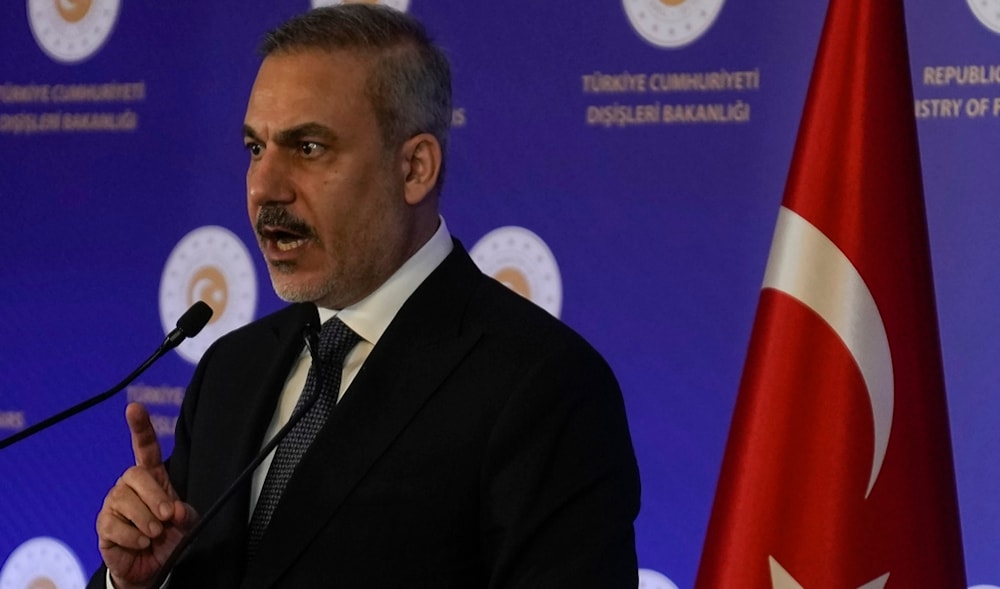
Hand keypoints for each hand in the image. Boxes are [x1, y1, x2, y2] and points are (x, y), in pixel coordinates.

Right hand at [96, 403, 197, 587]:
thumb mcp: (187, 524)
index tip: (134, 408)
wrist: (155, 567)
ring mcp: (114, 504)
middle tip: (167, 517)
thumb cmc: (171, 538)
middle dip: (154, 497)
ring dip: (146, 521)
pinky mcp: (104, 526)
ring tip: (155, 534)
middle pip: (135, 475)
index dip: (140, 428)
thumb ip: (185, 514)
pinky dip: (134, 538)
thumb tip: (174, 511)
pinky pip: (115, 526)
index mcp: (152, 477)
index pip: (145, 448)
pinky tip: (141, 543)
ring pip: (124, 501)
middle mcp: (129, 486)